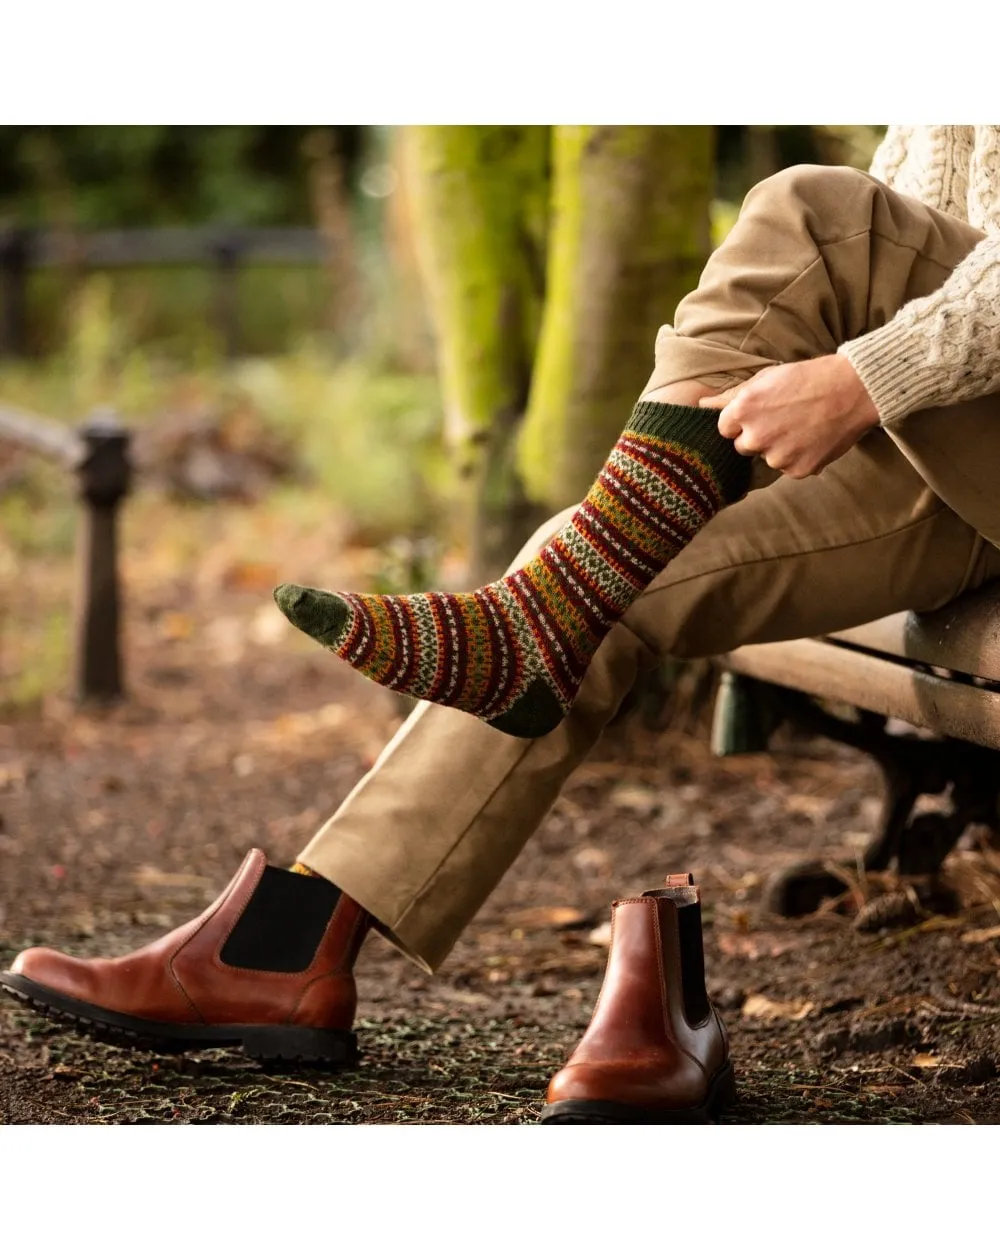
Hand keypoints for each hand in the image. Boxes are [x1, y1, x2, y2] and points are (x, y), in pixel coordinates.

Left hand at [698, 355, 879, 478]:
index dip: (743, 421)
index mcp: (742, 411)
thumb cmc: (807, 378)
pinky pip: (790, 468)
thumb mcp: (766, 378)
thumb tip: (701, 404)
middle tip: (784, 418)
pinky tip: (814, 438)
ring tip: (802, 426)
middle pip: (744, 447)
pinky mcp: (798, 470)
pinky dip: (800, 457)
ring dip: (780, 448)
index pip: (726, 429)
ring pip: (769, 458)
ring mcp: (777, 456)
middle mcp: (756, 436)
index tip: (763, 412)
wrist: (853, 389)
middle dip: (759, 436)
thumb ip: (730, 396)